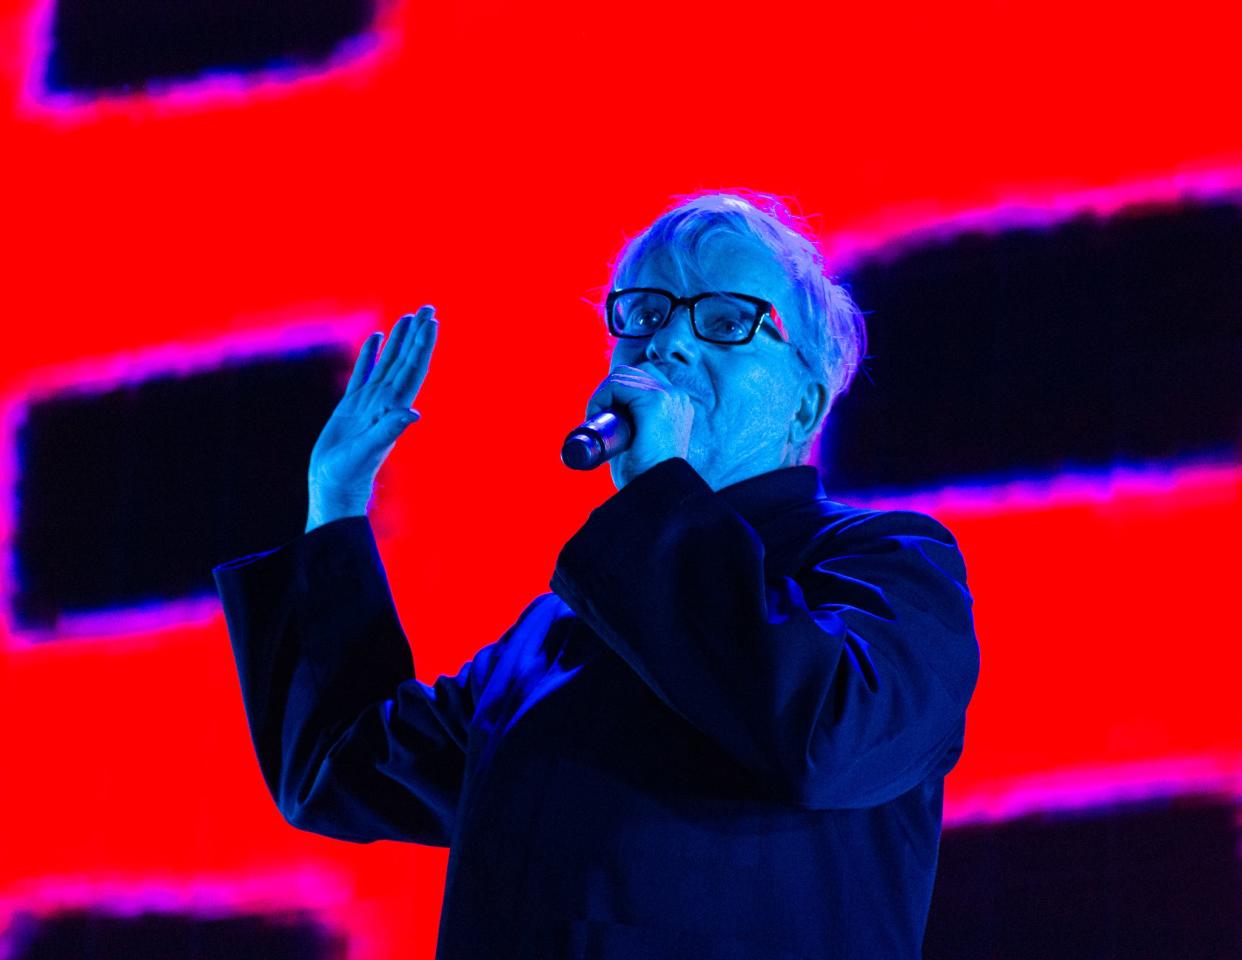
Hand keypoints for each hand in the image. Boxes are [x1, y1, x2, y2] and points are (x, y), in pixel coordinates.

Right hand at [307, 306, 438, 517]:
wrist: (333, 486)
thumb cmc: (351, 472)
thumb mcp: (370, 449)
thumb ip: (390, 430)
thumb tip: (413, 413)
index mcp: (394, 407)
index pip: (413, 369)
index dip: (423, 345)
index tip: (432, 321)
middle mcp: (386, 401)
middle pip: (406, 360)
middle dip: (417, 334)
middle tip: (428, 308)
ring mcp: (369, 402)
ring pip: (387, 362)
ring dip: (400, 340)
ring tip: (409, 317)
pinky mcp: (351, 406)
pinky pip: (363, 372)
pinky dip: (370, 353)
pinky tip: (376, 338)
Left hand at [584, 362, 693, 487]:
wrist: (657, 492)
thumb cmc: (645, 476)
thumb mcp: (643, 443)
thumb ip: (634, 428)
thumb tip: (606, 425)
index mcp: (677, 405)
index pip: (643, 379)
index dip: (618, 392)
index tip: (605, 416)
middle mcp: (676, 396)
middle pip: (632, 373)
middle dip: (609, 389)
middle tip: (597, 417)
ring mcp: (668, 396)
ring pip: (623, 375)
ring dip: (602, 393)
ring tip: (595, 419)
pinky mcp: (655, 400)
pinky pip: (618, 384)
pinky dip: (601, 396)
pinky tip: (596, 415)